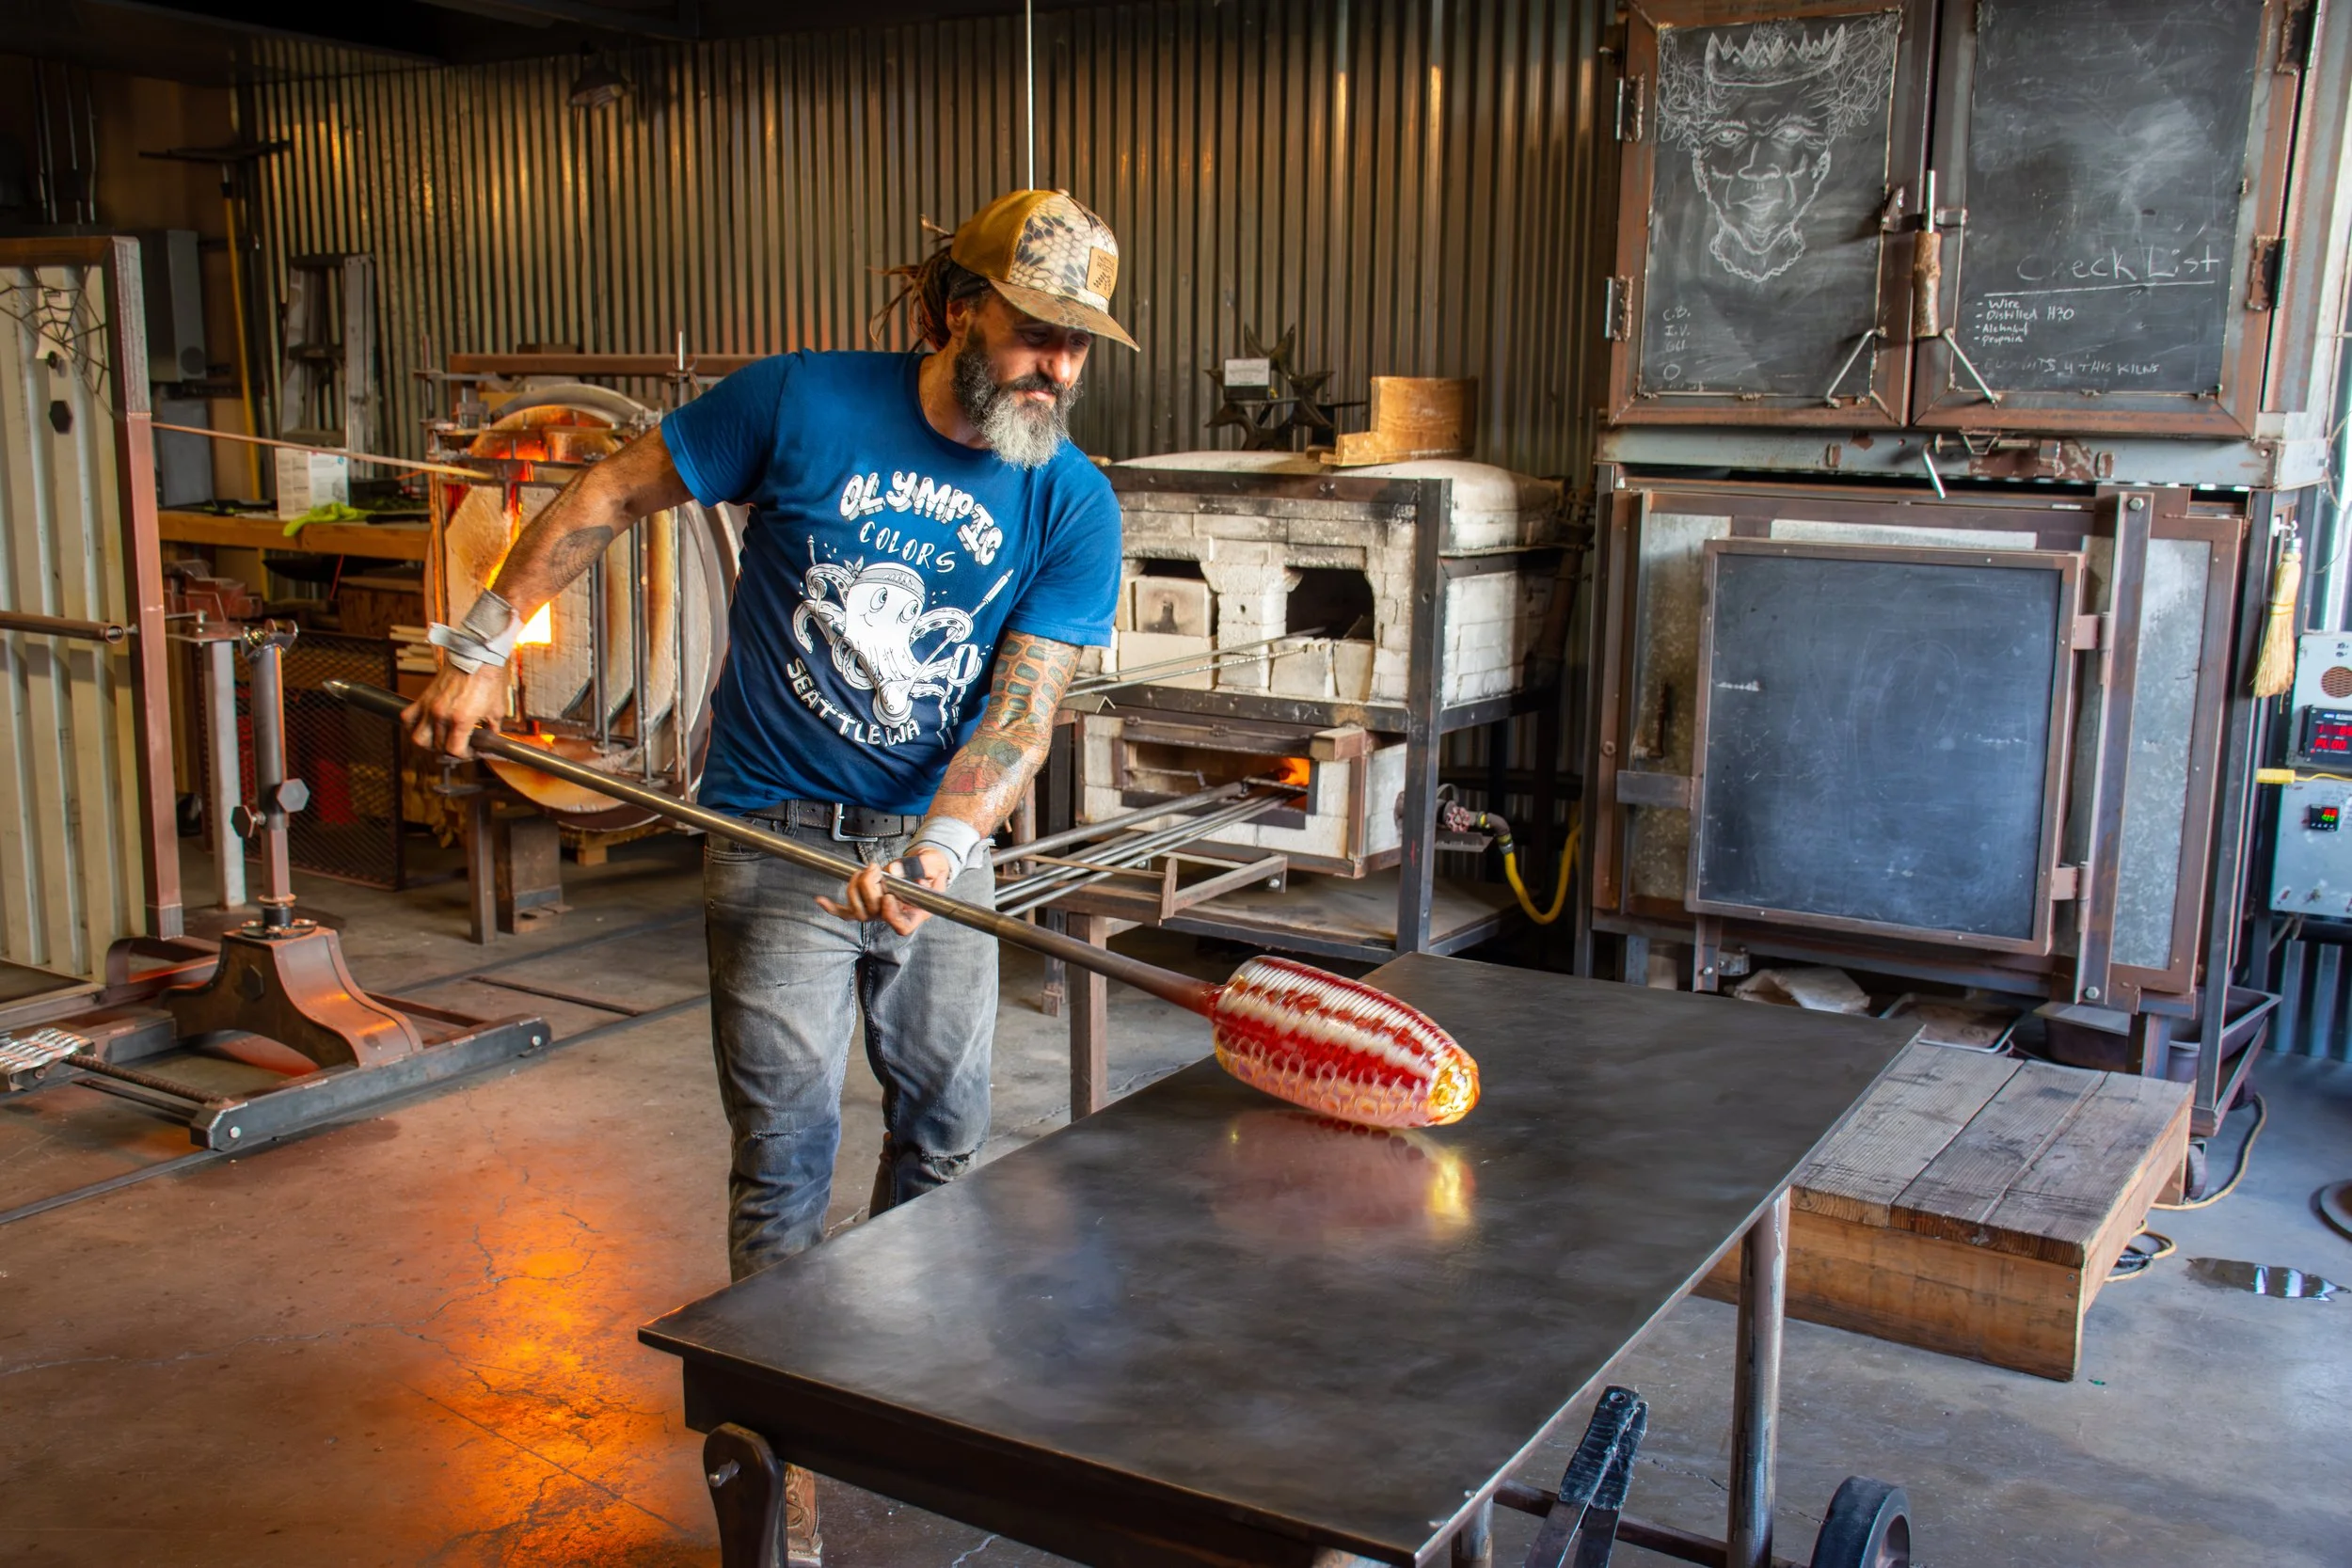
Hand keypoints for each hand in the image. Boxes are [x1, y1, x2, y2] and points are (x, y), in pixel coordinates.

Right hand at [401, 662, 508, 757]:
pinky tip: (424, 726)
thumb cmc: (488, 681)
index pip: (454, 751)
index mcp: (461, 719)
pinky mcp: (424, 697)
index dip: (464, 755)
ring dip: (428, 744)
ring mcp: (430, 706)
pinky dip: (412, 726)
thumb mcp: (497, 710)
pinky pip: (408, 717)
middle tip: (460, 745)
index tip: (471, 751)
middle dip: (450, 749)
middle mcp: (442, 715)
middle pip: (438, 746)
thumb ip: (492, 730)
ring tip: (440, 740)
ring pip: (418, 738)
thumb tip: (489, 741)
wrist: (476, 657)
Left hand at [818, 845, 955, 934]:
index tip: (888, 897)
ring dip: (855, 889)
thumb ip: (920, 866)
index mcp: (916, 913)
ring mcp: (879, 913)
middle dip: (869, 888)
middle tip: (874, 868)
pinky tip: (820, 900)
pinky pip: (846, 912)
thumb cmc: (932, 868)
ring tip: (866, 870)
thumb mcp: (934, 863)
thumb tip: (893, 870)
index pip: (900, 926)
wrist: (925, 867)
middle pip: (874, 913)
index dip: (890, 915)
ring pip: (859, 911)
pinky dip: (833, 907)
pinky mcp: (867, 905)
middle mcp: (895, 917)